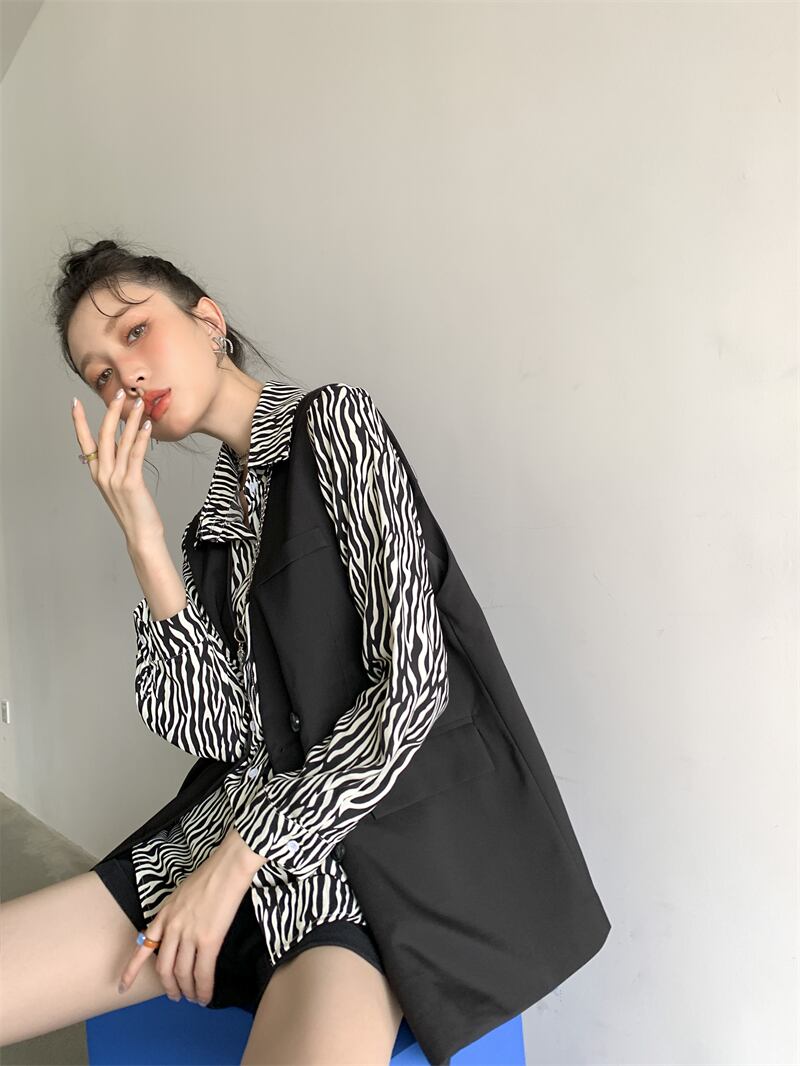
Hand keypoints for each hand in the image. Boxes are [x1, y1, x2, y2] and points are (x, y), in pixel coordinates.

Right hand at [71, 388, 164, 547]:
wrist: (141, 535)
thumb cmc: (135, 510)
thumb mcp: (120, 485)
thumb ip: (118, 464)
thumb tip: (124, 441)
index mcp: (97, 474)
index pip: (85, 443)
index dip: (79, 422)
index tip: (75, 403)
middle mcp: (103, 474)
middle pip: (103, 436)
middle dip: (110, 412)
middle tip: (117, 393)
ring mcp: (115, 478)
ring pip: (120, 442)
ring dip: (130, 420)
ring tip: (138, 403)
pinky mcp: (131, 482)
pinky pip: (135, 454)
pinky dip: (141, 438)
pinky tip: (147, 425)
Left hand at [117, 833, 255, 1004]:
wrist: (228, 867)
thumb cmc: (211, 875)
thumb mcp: (182, 894)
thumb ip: (176, 914)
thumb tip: (181, 931)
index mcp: (164, 915)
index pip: (144, 947)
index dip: (131, 970)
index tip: (122, 986)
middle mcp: (172, 928)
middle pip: (164, 968)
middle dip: (169, 987)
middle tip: (175, 996)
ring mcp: (189, 935)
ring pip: (182, 974)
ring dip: (187, 991)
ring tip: (193, 998)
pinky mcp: (208, 940)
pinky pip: (203, 973)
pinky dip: (204, 988)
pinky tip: (206, 996)